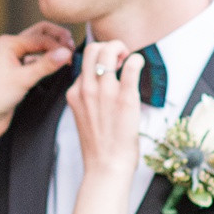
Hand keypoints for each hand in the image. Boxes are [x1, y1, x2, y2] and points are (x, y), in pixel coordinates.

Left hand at [0, 21, 74, 138]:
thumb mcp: (24, 79)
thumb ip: (46, 65)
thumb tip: (67, 52)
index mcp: (8, 43)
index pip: (40, 37)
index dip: (58, 45)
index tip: (71, 55)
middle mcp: (11, 48)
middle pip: (40, 36)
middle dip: (56, 40)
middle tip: (71, 49)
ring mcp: (14, 60)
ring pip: (39, 49)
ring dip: (52, 52)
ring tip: (67, 59)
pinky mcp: (18, 73)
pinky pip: (36, 62)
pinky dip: (47, 63)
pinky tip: (57, 68)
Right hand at [65, 38, 142, 179]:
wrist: (106, 166)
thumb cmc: (99, 147)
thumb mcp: (83, 117)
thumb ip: (87, 98)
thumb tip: (100, 84)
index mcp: (75, 94)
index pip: (83, 62)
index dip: (98, 58)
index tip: (110, 65)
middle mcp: (87, 89)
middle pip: (93, 49)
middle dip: (108, 46)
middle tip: (120, 57)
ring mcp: (106, 92)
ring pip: (109, 51)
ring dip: (121, 49)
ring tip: (128, 60)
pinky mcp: (125, 98)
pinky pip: (132, 65)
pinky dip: (137, 60)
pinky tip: (139, 65)